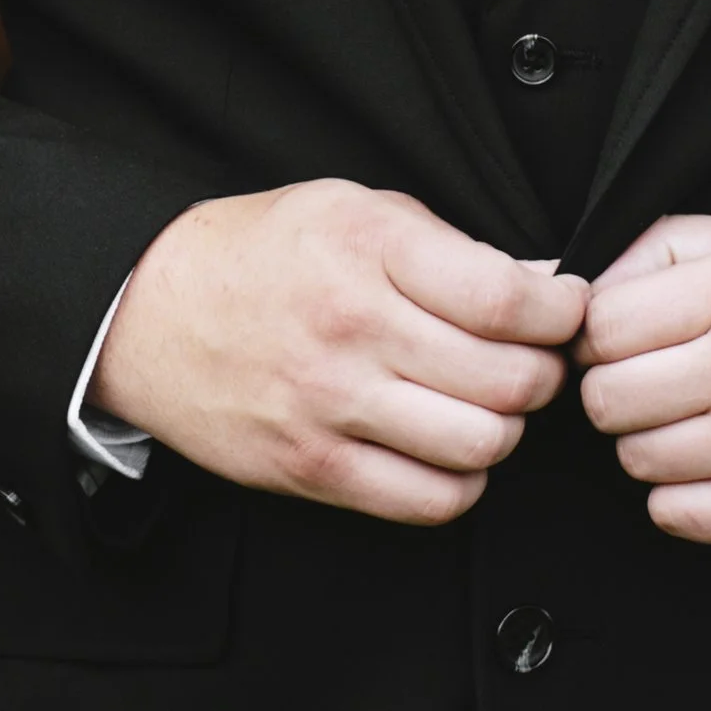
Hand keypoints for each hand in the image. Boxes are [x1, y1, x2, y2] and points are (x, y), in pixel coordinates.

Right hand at [93, 182, 587, 525]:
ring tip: (487, 404)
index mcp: (368, 248)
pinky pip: (429, 501)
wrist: (147, 311)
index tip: (564, 311)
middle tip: (532, 360)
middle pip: (507, 380)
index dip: (561, 314)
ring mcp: (328, 405)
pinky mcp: (310, 467)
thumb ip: (449, 247)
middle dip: (543, 374)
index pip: (507, 301)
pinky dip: (461, 482)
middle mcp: (351, 328)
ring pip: (480, 446)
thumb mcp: (353, 209)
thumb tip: (542, 288)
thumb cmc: (261, 253)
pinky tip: (449, 449)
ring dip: (506, 429)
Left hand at [576, 215, 710, 544]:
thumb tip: (585, 285)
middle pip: (605, 399)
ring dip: (654, 443)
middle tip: (662, 384)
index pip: (601, 325)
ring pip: (635, 460)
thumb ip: (672, 248)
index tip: (629, 341)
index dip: (602, 334)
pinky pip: (674, 517)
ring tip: (703, 421)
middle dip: (620, 390)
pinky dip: (682, 497)